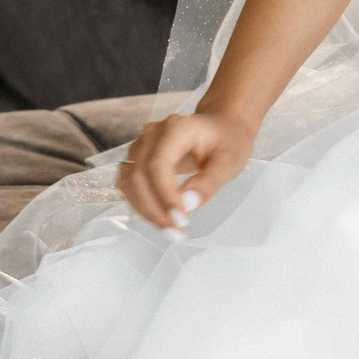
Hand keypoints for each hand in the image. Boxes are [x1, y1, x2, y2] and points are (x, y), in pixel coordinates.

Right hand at [116, 109, 254, 234]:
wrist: (221, 126)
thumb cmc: (227, 141)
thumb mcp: (230, 162)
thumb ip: (209, 183)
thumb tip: (187, 205)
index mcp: (176, 128)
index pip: (158, 165)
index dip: (164, 195)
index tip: (180, 221)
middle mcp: (153, 133)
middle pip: (139, 175)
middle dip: (153, 209)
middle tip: (175, 232)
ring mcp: (142, 144)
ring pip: (129, 181)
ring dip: (144, 209)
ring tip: (168, 229)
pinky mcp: (138, 157)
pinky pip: (129, 183)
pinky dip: (140, 203)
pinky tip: (160, 217)